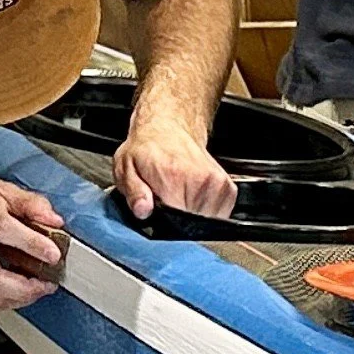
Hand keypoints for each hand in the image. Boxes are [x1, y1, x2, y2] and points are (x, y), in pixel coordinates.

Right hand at [0, 168, 65, 310]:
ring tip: (35, 288)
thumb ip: (29, 203)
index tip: (52, 254)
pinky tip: (15, 286)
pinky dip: (3, 295)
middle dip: (26, 288)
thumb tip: (53, 219)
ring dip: (17, 297)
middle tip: (46, 284)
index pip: (3, 229)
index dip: (32, 244)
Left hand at [113, 114, 237, 220]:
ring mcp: (218, 185)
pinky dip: (205, 212)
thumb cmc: (147, 149)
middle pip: (191, 225)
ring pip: (206, 223)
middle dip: (176, 221)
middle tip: (166, 200)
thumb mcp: (126, 168)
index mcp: (175, 177)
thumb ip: (134, 193)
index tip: (158, 214)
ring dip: (192, 216)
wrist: (169, 129)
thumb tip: (143, 211)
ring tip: (179, 195)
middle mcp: (201, 180)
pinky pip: (219, 215)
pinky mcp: (228, 190)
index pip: (176, 221)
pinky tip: (192, 196)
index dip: (164, 225)